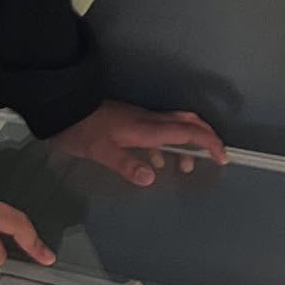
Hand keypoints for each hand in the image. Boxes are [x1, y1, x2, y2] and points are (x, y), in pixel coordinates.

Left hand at [50, 101, 226, 187]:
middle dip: (205, 137)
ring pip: (173, 126)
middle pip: (187, 122)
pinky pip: (158, 130)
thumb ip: (126, 164)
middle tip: (215, 156)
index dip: (208, 143)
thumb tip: (152, 177)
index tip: (222, 158)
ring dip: (186, 143)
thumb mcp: (100, 151)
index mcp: (146, 128)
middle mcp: (147, 120)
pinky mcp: (129, 120)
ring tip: (185, 167)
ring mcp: (138, 118)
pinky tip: (157, 161)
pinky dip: (166, 144)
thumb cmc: (80, 130)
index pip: (187, 132)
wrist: (62, 107)